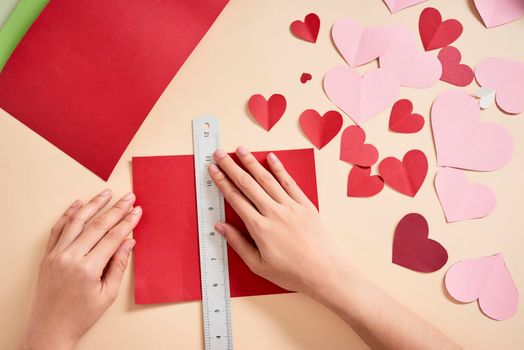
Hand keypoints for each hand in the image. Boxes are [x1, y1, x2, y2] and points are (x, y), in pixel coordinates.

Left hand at [20, 190, 141, 349]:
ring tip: (106, 193)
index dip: (127, 222)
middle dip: (116, 209)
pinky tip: (79, 204)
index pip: (113, 237)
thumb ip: (119, 265)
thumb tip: (129, 242)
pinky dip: (68, 214)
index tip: (137, 211)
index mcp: (88, 269)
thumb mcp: (108, 294)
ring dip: (93, 205)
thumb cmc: (81, 315)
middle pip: (98, 226)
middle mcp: (70, 257)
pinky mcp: (47, 255)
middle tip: (128, 197)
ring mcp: (56, 254)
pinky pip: (58, 229)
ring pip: (77, 222)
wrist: (50, 329)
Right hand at [208, 146, 341, 295]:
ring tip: (241, 149)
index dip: (222, 182)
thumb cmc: (291, 273)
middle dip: (231, 167)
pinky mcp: (305, 205)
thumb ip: (238, 243)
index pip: (235, 199)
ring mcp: (291, 206)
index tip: (213, 170)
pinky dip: (279, 169)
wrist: (324, 272)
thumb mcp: (258, 265)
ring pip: (267, 179)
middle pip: (247, 184)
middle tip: (220, 153)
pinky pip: (290, 182)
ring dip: (252, 163)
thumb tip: (219, 226)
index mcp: (259, 227)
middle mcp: (273, 212)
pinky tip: (271, 157)